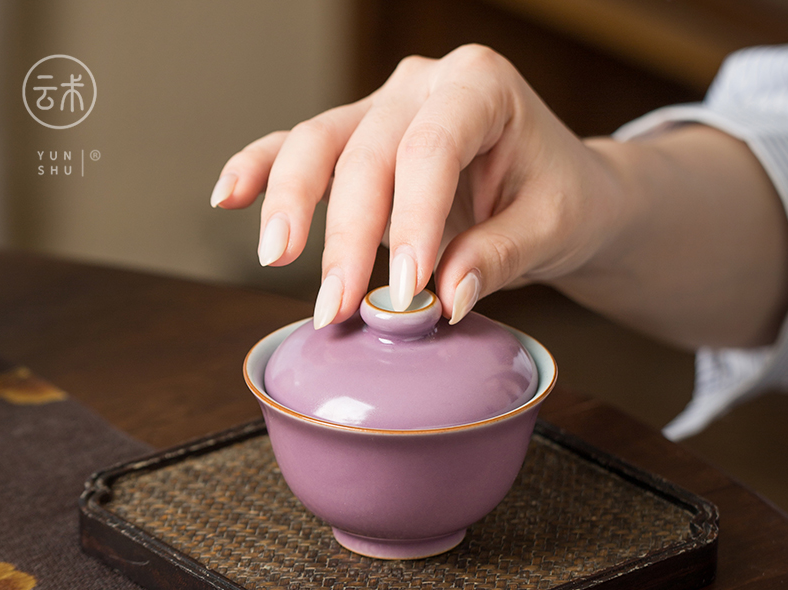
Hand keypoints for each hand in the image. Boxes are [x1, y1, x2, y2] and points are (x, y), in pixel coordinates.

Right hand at [209, 45, 616, 327]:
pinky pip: (299, 146)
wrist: (556, 187)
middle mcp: (423, 87)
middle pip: (366, 151)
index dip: (413, 219)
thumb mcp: (550, 228)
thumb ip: (498, 258)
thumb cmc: (558, 197)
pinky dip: (262, 170)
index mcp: (481, 87)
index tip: (407, 288)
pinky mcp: (358, 141)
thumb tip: (443, 298)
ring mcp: (383, 108)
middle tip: (335, 305)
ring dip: (292, 203)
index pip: (432, 147)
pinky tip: (228, 197)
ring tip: (274, 257)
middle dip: (347, 235)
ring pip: (320, 142)